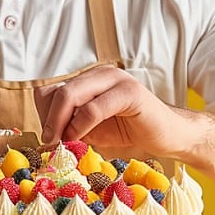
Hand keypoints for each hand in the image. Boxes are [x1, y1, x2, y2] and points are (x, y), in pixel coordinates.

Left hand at [34, 65, 188, 156]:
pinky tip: (80, 138)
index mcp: (89, 79)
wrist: (168, 135)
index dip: (45, 114)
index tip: (48, 137)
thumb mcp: (91, 129)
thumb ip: (70, 124)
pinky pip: (93, 108)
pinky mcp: (130, 92)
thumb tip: (46, 131)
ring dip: (61, 122)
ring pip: (71, 94)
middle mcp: (100, 73)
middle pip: (58, 91)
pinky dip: (81, 125)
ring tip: (63, 142)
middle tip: (49, 141)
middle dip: (49, 119)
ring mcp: (115, 79)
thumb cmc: (129, 131)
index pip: (52, 90)